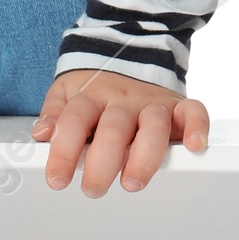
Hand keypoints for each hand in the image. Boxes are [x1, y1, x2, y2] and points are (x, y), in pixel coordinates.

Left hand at [31, 69, 208, 197]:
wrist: (128, 50)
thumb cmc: (96, 87)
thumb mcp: (66, 93)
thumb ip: (54, 114)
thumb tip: (41, 134)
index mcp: (91, 96)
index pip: (74, 122)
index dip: (64, 151)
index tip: (57, 180)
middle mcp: (122, 100)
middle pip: (113, 129)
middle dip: (102, 163)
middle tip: (93, 189)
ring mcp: (152, 102)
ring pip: (152, 126)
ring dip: (144, 157)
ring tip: (132, 182)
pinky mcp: (178, 105)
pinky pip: (193, 111)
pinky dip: (197, 127)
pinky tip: (194, 147)